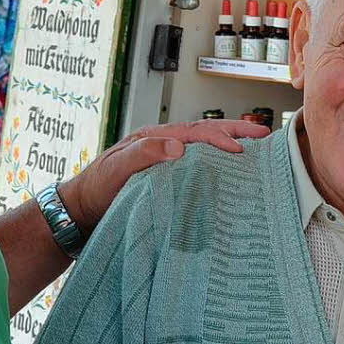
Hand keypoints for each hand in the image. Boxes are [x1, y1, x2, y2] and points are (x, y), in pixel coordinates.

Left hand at [60, 119, 268, 232]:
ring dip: (229, 143)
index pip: (195, 133)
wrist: (79, 212)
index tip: (242, 148)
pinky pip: (196, 165)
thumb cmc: (96, 189)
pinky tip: (229, 172)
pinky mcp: (165, 178)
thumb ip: (145, 154)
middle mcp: (162, 145)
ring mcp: (165, 160)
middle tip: (264, 134)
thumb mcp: (117, 169)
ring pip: (203, 147)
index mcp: (154, 137)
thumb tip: (180, 146)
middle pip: (204, 132)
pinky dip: (216, 163)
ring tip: (256, 147)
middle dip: (235, 131)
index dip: (220, 138)